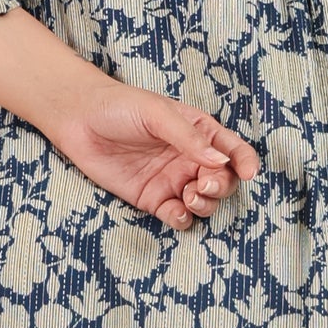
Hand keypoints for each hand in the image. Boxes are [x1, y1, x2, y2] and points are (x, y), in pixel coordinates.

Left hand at [47, 76, 260, 230]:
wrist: (78, 120)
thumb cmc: (120, 107)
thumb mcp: (157, 113)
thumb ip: (188, 138)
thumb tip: (220, 160)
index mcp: (199, 132)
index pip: (232, 149)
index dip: (245, 162)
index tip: (249, 173)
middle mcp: (190, 159)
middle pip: (222, 181)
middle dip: (221, 187)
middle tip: (204, 185)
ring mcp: (172, 181)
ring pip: (204, 203)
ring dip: (205, 205)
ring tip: (189, 197)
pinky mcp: (152, 199)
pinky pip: (177, 216)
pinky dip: (182, 220)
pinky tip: (176, 212)